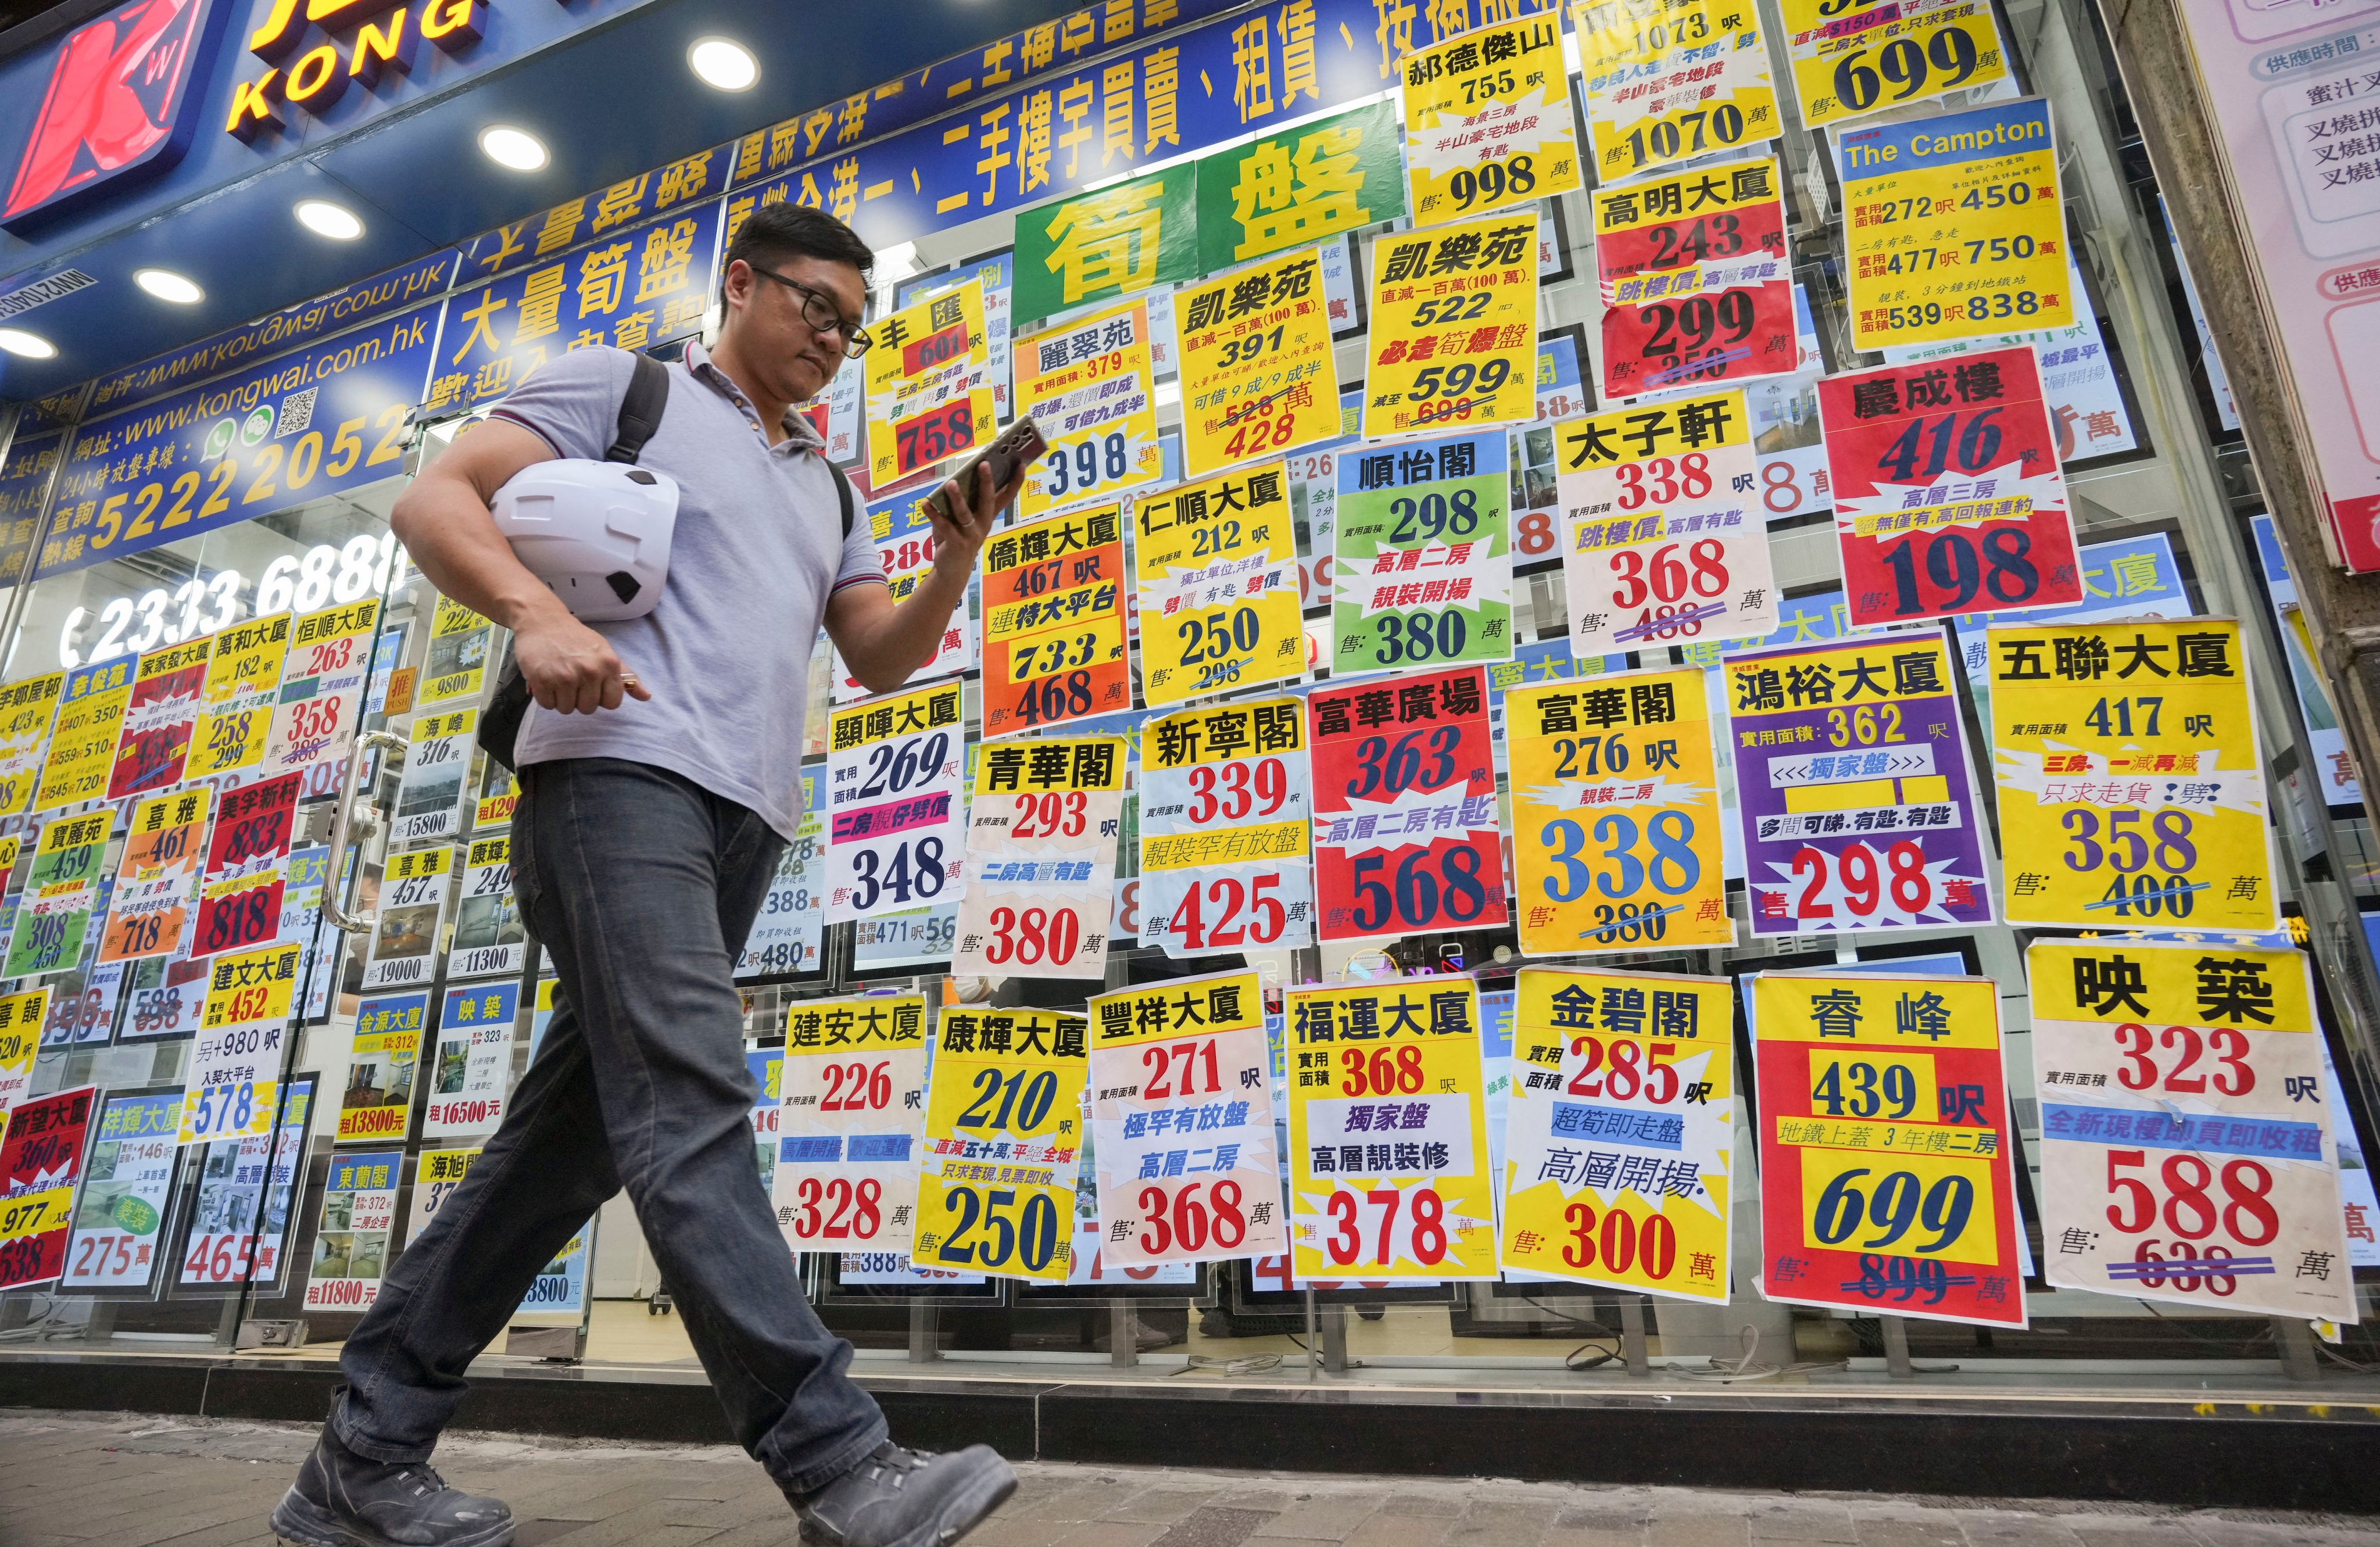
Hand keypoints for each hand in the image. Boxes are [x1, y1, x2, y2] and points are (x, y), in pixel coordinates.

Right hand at [512, 606, 651, 713]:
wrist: (543, 621)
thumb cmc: (576, 638)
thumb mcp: (606, 652)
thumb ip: (626, 676)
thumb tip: (646, 697)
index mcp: (609, 664)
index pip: (612, 703)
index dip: (601, 698)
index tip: (593, 687)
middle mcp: (590, 671)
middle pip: (588, 709)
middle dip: (580, 699)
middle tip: (573, 680)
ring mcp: (565, 677)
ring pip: (567, 709)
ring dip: (562, 699)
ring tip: (559, 679)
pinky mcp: (543, 681)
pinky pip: (548, 705)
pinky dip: (546, 697)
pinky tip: (547, 680)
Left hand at [927, 459, 1023, 578]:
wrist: (953, 569)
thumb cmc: (959, 537)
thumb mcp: (965, 519)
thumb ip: (964, 502)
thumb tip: (955, 478)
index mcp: (988, 516)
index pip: (1006, 497)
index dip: (1015, 482)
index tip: (1021, 465)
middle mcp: (983, 524)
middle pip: (987, 501)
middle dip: (986, 482)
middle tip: (984, 464)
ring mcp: (971, 535)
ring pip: (965, 514)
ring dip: (957, 498)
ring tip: (951, 483)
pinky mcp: (956, 543)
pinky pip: (944, 527)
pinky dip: (934, 515)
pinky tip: (925, 504)